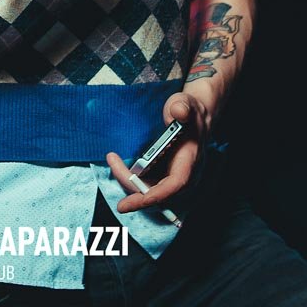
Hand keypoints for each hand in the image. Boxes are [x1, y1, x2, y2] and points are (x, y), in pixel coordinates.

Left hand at [106, 90, 209, 213]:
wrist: (195, 119)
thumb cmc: (190, 114)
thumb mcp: (186, 104)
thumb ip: (182, 106)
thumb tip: (177, 111)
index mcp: (189, 164)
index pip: (172, 187)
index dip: (152, 196)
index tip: (131, 202)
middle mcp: (183, 178)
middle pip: (154, 193)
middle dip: (130, 183)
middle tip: (112, 160)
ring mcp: (172, 180)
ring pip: (147, 191)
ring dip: (127, 180)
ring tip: (112, 159)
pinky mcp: (164, 178)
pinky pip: (146, 186)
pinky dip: (131, 178)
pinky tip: (119, 163)